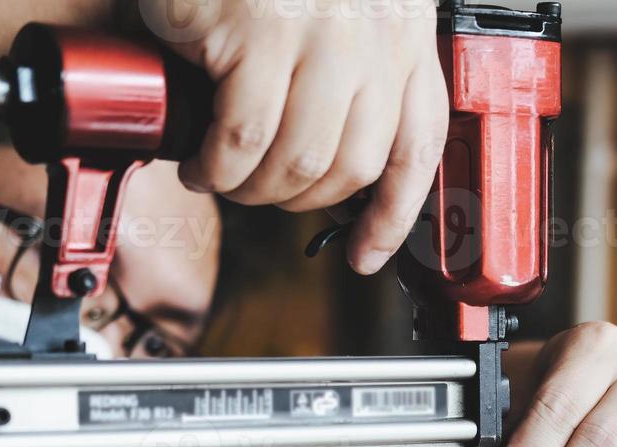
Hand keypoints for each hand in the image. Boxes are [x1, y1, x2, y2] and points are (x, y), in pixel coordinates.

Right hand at [148, 0, 447, 274]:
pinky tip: (200, 162)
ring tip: (224, 178)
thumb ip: (352, 70)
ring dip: (254, 191)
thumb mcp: (340, 8)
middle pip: (353, 168)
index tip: (365, 253)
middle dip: (301, 202)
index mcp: (401, 34)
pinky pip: (242, 137)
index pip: (416, 147)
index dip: (394, 215)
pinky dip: (217, 167)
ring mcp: (320, 36)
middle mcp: (373, 38)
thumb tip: (327, 162)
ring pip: (298, 163)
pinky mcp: (259, 33)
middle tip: (262, 195)